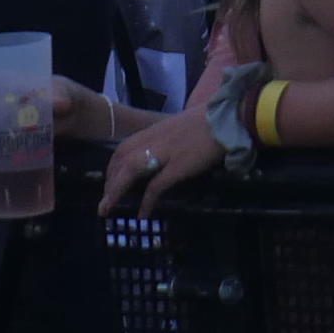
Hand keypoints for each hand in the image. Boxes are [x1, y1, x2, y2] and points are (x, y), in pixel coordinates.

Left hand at [99, 105, 218, 216]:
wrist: (228, 118)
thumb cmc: (208, 122)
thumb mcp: (178, 127)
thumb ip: (165, 139)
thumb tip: (159, 155)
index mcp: (153, 130)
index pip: (123, 148)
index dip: (112, 166)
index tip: (109, 181)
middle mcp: (154, 139)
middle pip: (121, 159)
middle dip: (109, 181)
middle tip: (105, 201)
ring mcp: (165, 152)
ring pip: (131, 170)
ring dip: (116, 190)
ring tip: (109, 208)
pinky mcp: (179, 166)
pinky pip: (156, 186)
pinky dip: (146, 201)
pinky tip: (142, 214)